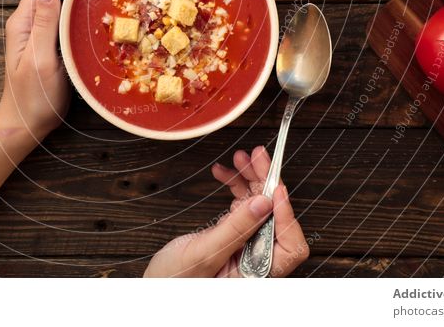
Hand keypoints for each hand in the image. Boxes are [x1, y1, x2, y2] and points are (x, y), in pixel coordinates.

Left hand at [0, 0, 97, 141]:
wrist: (23, 125)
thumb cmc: (31, 98)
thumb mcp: (39, 60)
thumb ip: (44, 23)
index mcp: (24, 22)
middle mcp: (29, 22)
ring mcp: (38, 32)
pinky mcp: (49, 43)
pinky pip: (64, 14)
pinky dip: (79, 1)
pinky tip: (94, 0)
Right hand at [144, 146, 308, 276]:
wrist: (155, 284)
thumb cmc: (174, 280)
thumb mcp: (205, 252)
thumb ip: (236, 229)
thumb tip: (264, 203)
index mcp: (256, 272)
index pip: (288, 245)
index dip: (286, 214)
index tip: (276, 186)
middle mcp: (255, 259)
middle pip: (274, 217)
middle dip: (266, 184)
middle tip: (258, 158)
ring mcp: (244, 246)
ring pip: (259, 207)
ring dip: (250, 179)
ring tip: (240, 159)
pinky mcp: (232, 235)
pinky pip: (241, 206)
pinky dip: (234, 187)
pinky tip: (224, 174)